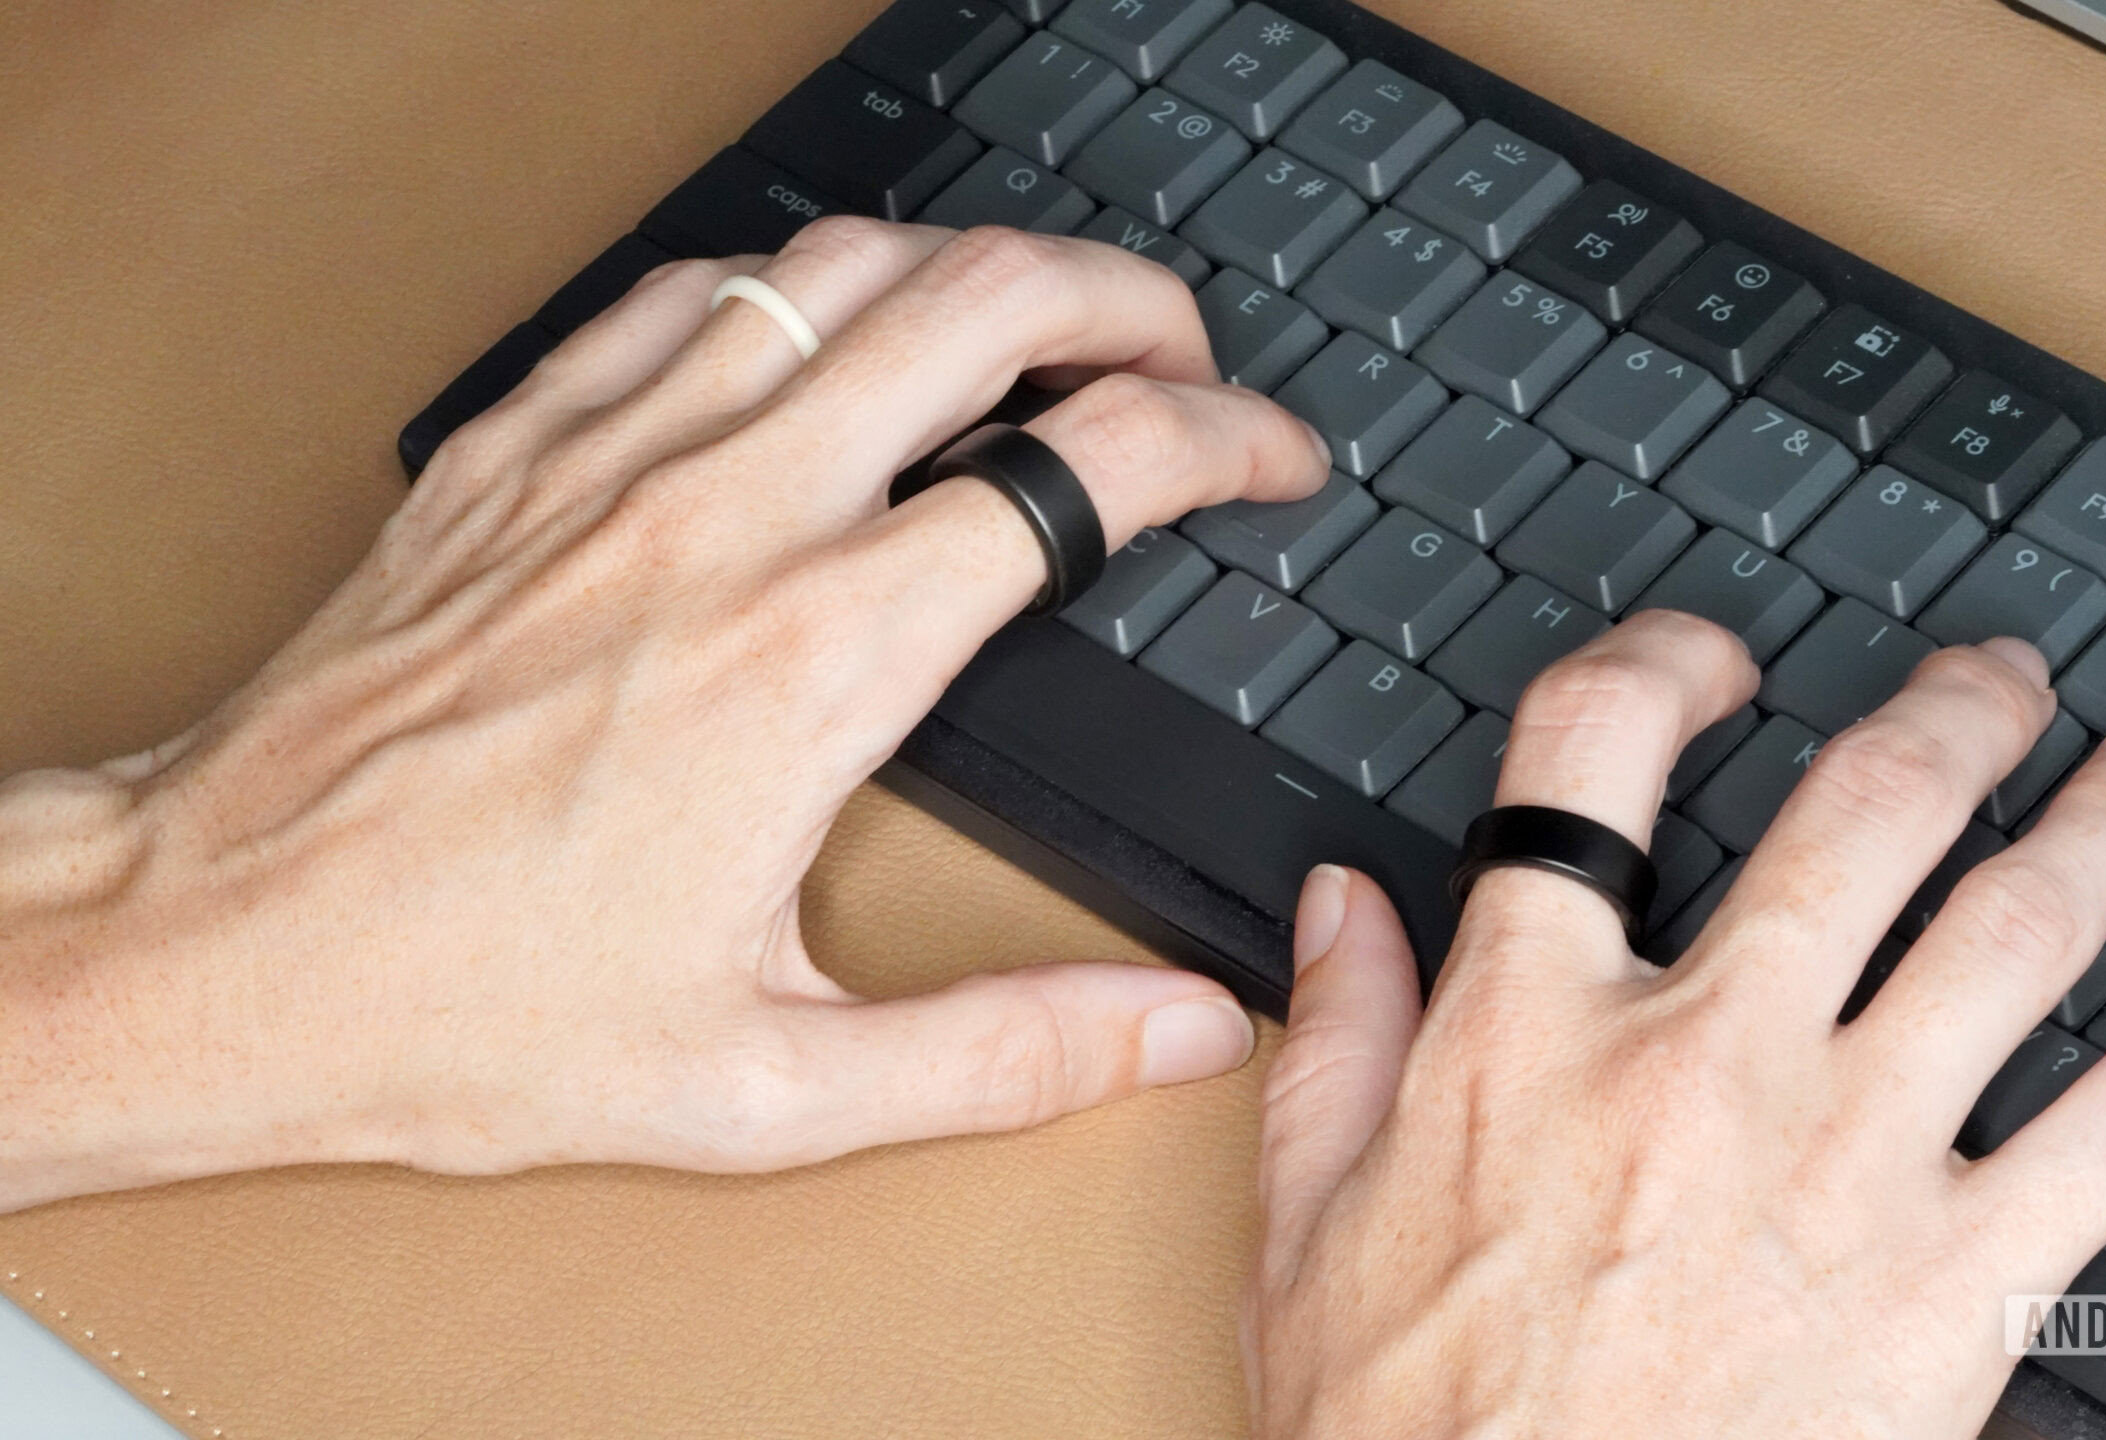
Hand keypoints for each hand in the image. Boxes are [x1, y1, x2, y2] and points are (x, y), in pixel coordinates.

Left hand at [0, 219, 1330, 1211]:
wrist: (213, 947)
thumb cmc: (462, 1012)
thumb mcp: (770, 1087)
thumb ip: (1008, 1051)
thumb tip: (1182, 1025)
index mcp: (817, 662)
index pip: (1081, 470)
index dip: (1220, 439)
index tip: (1268, 457)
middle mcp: (724, 523)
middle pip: (983, 303)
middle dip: (1128, 300)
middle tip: (1184, 350)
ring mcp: (609, 462)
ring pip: (842, 265)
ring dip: (975, 267)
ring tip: (1039, 316)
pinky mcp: (514, 450)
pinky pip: (686, 292)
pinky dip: (797, 282)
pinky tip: (825, 326)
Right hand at [1247, 616, 2105, 1438]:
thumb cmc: (1407, 1434)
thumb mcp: (1306, 1228)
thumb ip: (1334, 1042)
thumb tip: (1342, 908)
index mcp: (1530, 1028)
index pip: (1595, 756)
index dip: (1662, 663)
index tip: (1715, 665)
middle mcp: (1702, 1059)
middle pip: (1864, 809)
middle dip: (1954, 713)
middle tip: (2003, 682)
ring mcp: (1843, 1162)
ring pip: (2016, 927)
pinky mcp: (1955, 1284)